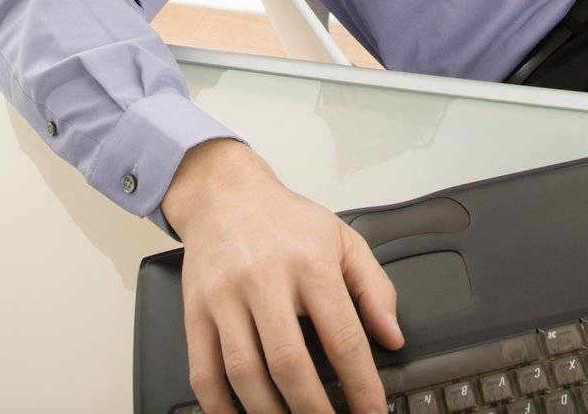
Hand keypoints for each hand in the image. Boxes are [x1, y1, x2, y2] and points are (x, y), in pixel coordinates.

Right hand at [166, 142, 403, 413]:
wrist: (226, 196)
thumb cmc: (288, 222)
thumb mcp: (344, 240)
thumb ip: (375, 289)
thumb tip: (393, 336)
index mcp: (310, 264)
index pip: (342, 337)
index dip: (360, 384)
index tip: (372, 411)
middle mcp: (265, 281)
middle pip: (289, 363)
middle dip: (313, 409)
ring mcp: (225, 298)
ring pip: (245, 374)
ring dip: (270, 413)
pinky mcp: (194, 312)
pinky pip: (203, 373)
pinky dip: (220, 408)